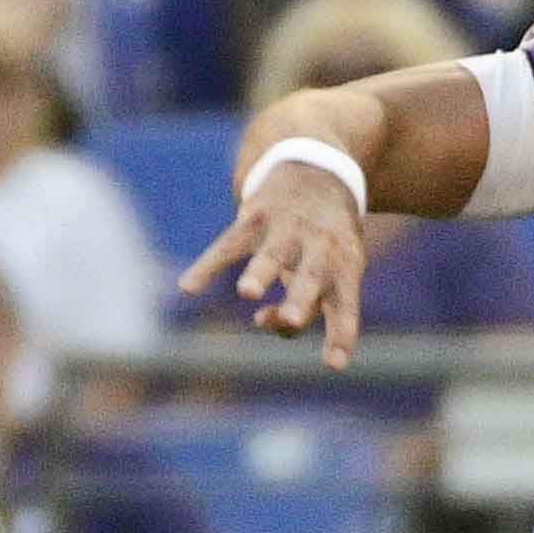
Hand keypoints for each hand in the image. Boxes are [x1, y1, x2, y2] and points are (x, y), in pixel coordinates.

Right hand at [181, 155, 372, 363]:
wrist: (318, 168)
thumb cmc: (326, 240)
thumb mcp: (331, 270)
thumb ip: (306, 307)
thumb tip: (266, 321)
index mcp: (346, 265)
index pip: (345, 305)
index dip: (341, 334)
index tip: (333, 364)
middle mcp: (320, 247)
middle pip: (311, 277)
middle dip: (301, 298)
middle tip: (292, 319)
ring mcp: (286, 230)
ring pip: (271, 256)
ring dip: (259, 274)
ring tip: (246, 293)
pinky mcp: (255, 218)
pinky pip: (228, 244)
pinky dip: (208, 265)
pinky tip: (188, 287)